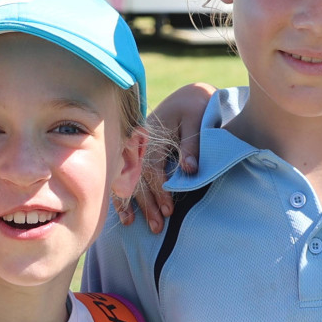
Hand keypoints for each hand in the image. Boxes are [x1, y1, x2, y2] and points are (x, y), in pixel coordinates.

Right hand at [116, 82, 216, 231]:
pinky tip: (125, 215)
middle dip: (146, 203)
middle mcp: (139, 141)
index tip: (169, 209)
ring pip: (127, 178)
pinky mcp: (137, 154)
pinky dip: (123, 196)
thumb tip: (190, 169)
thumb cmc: (196, 107)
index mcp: (153, 132)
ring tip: (133, 224)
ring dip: (130, 203)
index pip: (152, 166)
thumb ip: (192, 145)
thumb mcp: (197, 119)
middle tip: (157, 226)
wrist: (190, 95)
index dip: (160, 189)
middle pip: (137, 176)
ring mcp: (135, 148)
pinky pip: (125, 177)